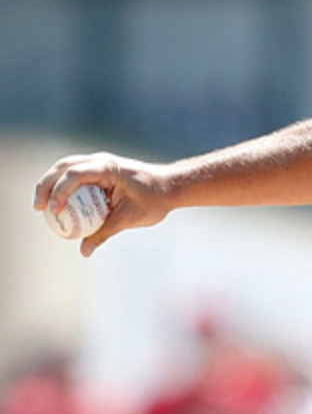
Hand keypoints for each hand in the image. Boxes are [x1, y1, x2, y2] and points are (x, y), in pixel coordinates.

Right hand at [33, 152, 173, 256]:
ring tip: (42, 206)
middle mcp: (100, 161)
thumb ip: (104, 233)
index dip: (59, 191)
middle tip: (38, 208)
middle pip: (63, 167)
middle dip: (46, 186)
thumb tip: (83, 251)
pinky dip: (64, 188)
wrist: (171, 187)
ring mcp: (98, 164)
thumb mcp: (129, 219)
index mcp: (107, 168)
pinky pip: (75, 176)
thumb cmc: (155, 200)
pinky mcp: (99, 170)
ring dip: (51, 184)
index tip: (55, 211)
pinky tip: (58, 205)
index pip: (75, 175)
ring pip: (65, 168)